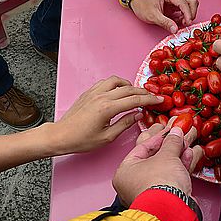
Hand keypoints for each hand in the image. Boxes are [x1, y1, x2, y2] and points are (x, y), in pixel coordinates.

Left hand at [45, 76, 164, 154]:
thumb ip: (125, 124)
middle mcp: (101, 96)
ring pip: (117, 81)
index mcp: (107, 108)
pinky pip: (106, 82)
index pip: (134, 100)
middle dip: (143, 92)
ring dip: (128, 85)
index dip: (149, 99)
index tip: (159, 99)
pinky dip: (116, 84)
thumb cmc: (81, 140)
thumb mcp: (107, 137)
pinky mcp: (88, 92)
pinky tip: (118, 91)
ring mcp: (94, 92)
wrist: (61, 136)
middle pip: (128, 89)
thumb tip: (138, 114)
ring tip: (135, 93)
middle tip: (153, 96)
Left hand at [113, 118, 202, 206]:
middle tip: (177, 137)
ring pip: (163, 169)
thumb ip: (171, 142)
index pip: (142, 148)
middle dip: (169, 148)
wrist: (172, 209)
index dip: (158, 137)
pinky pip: (169, 179)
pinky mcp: (161, 199)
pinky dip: (178, 169)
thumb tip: (175, 133)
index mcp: (125, 171)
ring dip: (176, 157)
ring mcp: (147, 192)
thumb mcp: (166, 155)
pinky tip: (187, 158)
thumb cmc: (159, 184)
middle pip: (153, 159)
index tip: (168, 131)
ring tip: (185, 146)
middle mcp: (132, 183)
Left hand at [129, 0, 198, 33]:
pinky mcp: (176, 3)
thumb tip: (175, 29)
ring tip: (181, 22)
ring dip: (189, 14)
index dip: (188, 14)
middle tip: (186, 23)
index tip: (187, 23)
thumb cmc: (143, 6)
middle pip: (192, 1)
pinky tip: (178, 21)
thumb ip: (165, 23)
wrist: (138, 3)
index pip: (184, 3)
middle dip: (191, 13)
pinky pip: (186, 9)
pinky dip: (185, 16)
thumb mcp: (153, 16)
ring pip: (191, 4)